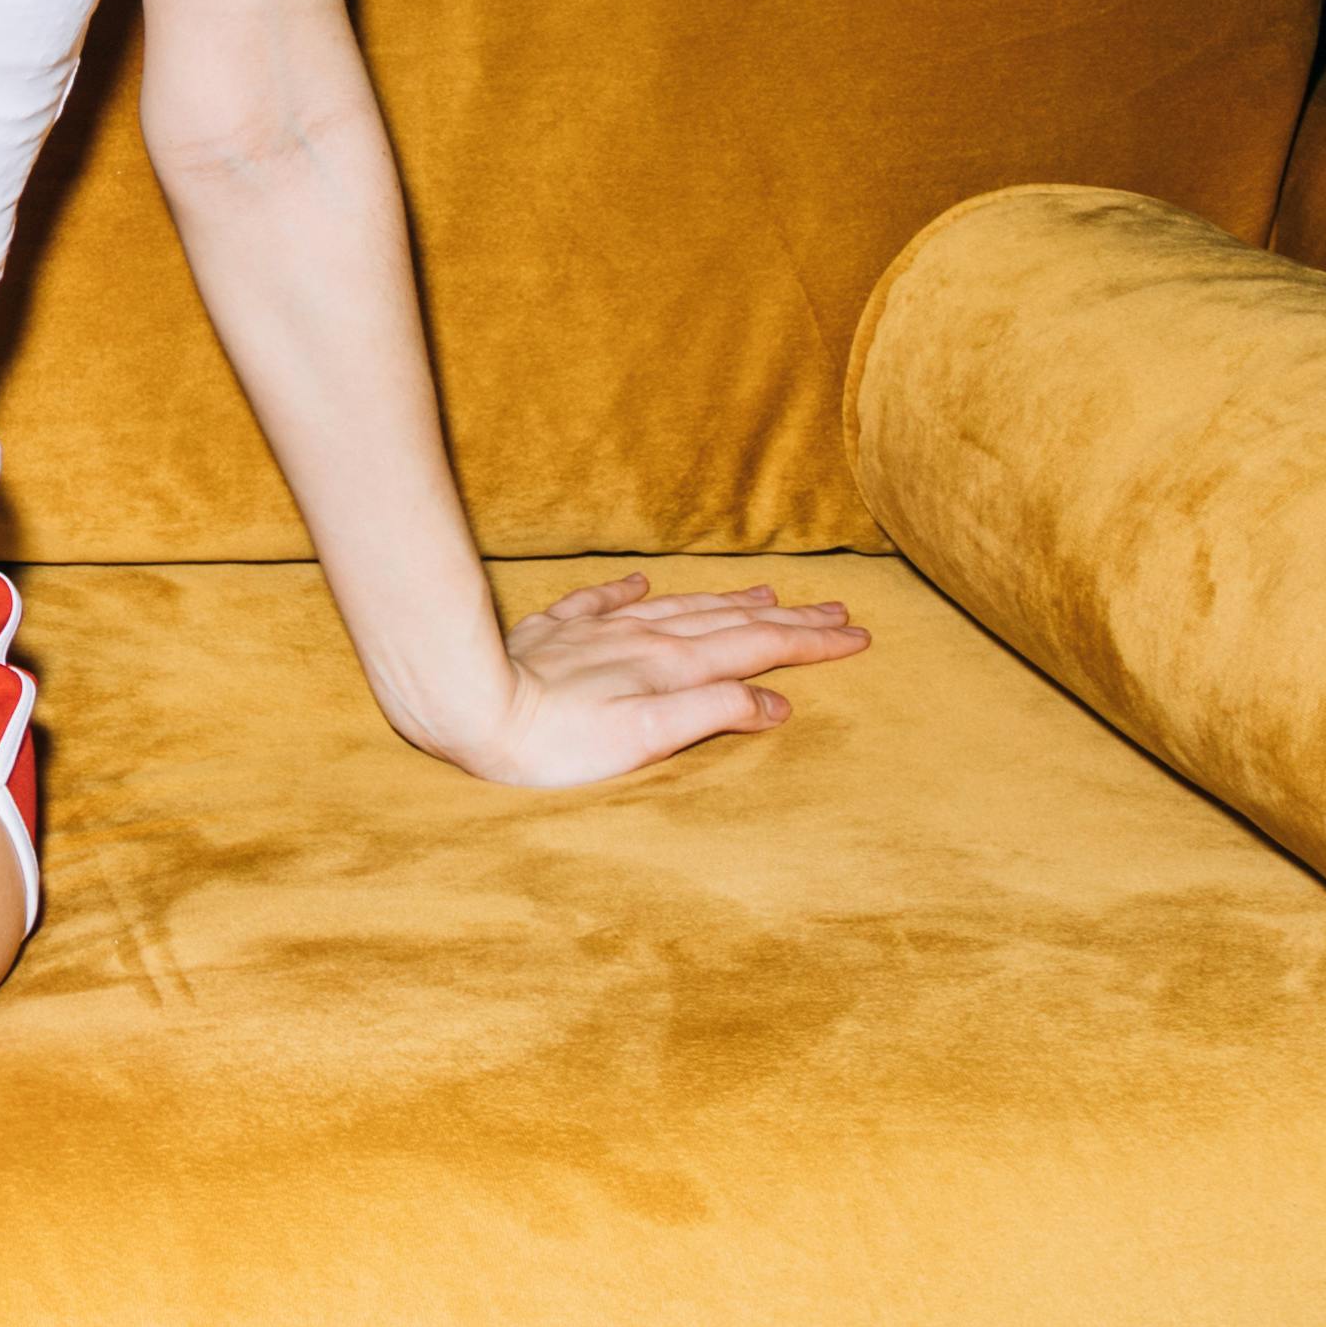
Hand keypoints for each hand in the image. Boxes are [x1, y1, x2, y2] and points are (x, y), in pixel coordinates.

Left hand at [439, 572, 874, 789]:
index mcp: (670, 667)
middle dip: (788, 619)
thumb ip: (711, 713)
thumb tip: (775, 701)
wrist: (468, 710)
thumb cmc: (556, 744)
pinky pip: (599, 603)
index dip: (811, 644)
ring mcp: (596, 633)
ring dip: (727, 602)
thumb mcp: (645, 739)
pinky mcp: (551, 634)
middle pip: (728, 623)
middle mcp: (640, 640)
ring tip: (765, 593)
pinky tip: (639, 583)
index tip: (858, 636)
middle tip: (838, 612)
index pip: (757, 649)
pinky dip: (628, 592)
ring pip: (678, 608)